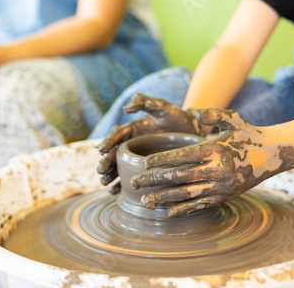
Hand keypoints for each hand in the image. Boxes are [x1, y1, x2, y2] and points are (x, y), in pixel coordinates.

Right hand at [96, 93, 210, 193]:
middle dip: (106, 162)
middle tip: (101, 170)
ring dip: (111, 175)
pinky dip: (121, 185)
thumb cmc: (177, 118)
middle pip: (115, 153)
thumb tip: (125, 108)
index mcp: (134, 129)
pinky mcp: (144, 169)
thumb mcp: (162, 106)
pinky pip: (130, 177)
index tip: (101, 150)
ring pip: (119, 167)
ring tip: (105, 183)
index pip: (117, 135)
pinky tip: (115, 192)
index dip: (108, 142)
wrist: (192, 131)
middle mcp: (132, 143)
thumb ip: (145, 102)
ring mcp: (137, 157)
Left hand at [130, 108, 293, 216]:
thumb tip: (197, 112)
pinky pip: (200, 205)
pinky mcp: (224, 196)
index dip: (161, 160)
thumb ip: (215, 113)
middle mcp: (216, 171)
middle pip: (179, 177)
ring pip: (186, 195)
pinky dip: (183, 209)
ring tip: (144, 201)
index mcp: (214, 150)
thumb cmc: (248, 135)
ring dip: (164, 198)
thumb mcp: (234, 119)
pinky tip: (167, 213)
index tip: (143, 163)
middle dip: (154, 180)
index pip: (183, 156)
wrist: (273, 155)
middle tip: (134, 182)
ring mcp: (220, 186)